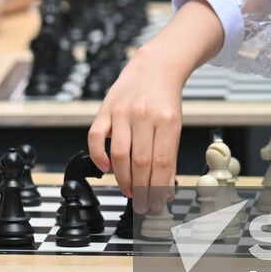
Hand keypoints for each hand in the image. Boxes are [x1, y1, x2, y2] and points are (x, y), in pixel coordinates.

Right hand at [87, 46, 186, 211]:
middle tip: (141, 204)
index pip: (161, 163)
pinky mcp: (105, 109)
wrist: (154, 67)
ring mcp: (122, 112)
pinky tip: (106, 168)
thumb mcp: (174, 125)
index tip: (156, 204)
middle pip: (140, 161)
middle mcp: (143, 115)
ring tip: (128, 191)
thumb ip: (168, 156)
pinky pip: (96, 137)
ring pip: (119, 154)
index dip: (158, 188)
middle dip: (141, 189)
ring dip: (122, 178)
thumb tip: (164, 189)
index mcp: (167, 120)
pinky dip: (98, 156)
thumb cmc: (165, 99)